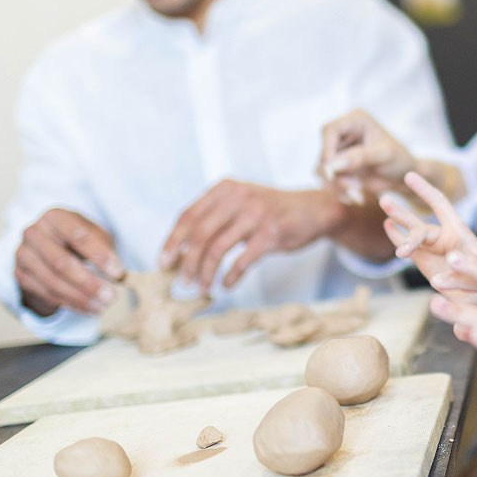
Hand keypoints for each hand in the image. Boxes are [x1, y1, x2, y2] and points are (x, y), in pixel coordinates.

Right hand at [15, 209, 123, 316]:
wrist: (50, 246)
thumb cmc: (79, 239)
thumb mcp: (95, 235)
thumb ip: (106, 249)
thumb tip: (120, 275)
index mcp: (56, 217)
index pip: (79, 236)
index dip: (100, 256)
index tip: (119, 273)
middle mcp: (34, 233)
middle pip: (62, 262)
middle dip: (89, 283)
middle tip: (111, 297)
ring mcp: (23, 254)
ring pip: (53, 281)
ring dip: (80, 297)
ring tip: (102, 306)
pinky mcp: (21, 275)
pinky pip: (46, 293)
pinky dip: (70, 303)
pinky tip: (89, 308)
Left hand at [160, 180, 340, 291]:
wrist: (313, 210)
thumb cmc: (270, 212)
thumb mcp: (240, 204)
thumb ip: (214, 219)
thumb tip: (180, 251)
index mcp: (225, 188)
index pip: (188, 215)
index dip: (173, 241)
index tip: (163, 262)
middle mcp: (239, 197)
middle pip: (200, 234)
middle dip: (187, 262)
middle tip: (182, 282)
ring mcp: (256, 214)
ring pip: (218, 248)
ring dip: (206, 272)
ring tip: (202, 287)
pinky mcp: (273, 232)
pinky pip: (243, 259)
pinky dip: (231, 276)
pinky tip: (227, 285)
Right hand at [319, 110, 416, 203]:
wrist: (405, 177)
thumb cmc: (399, 160)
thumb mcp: (383, 155)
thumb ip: (358, 157)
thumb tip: (331, 166)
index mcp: (355, 120)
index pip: (329, 130)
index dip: (327, 151)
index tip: (332, 173)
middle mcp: (343, 132)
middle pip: (323, 153)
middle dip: (336, 176)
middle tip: (355, 189)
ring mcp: (339, 150)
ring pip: (322, 169)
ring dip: (337, 186)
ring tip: (357, 196)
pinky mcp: (338, 167)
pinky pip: (327, 181)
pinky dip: (339, 191)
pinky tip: (356, 197)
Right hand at [379, 171, 476, 299]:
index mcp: (458, 231)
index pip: (439, 204)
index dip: (425, 190)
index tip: (409, 176)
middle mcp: (443, 237)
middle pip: (420, 226)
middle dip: (404, 216)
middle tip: (391, 217)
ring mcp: (433, 250)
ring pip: (411, 234)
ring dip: (398, 220)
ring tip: (385, 205)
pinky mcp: (425, 265)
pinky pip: (408, 250)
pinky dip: (397, 238)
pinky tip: (387, 226)